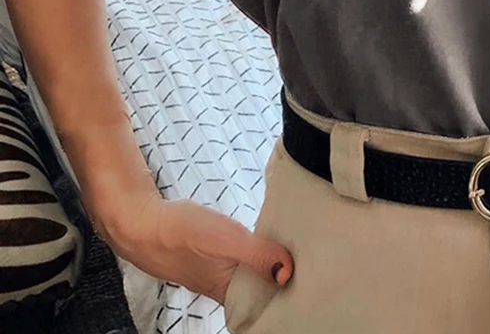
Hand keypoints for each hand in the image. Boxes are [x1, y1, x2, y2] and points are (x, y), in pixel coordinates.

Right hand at [98, 192, 293, 305]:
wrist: (141, 222)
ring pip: (252, 274)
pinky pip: (241, 261)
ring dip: (270, 262)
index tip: (312, 277)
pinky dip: (256, 253)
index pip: (267, 303)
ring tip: (296, 248)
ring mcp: (217, 272)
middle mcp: (224, 288)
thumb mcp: (226, 240)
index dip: (289, 291)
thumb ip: (257, 255)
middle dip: (284, 275)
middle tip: (312, 257)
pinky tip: (267, 241)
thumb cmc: (181, 232)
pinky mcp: (212, 257)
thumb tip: (288, 272)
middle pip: (262, 289)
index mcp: (229, 292)